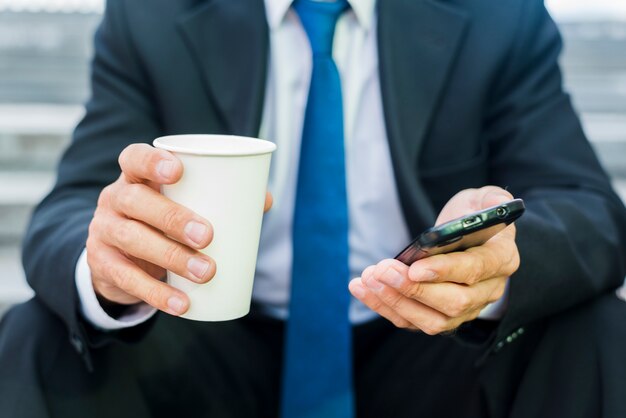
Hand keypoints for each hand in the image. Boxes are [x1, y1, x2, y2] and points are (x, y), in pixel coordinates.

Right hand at [87, 144, 272, 315]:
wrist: (119, 257)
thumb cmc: (161, 221)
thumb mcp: (179, 205)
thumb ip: (218, 198)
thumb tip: (264, 200)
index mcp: (135, 177)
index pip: (134, 158)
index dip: (152, 162)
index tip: (179, 171)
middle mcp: (114, 199)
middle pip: (135, 200)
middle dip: (173, 218)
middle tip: (208, 236)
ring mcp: (103, 231)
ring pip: (132, 239)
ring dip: (171, 257)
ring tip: (206, 272)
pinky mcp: (102, 265)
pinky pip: (126, 279)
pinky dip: (156, 294)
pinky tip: (182, 304)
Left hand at [349, 186, 518, 333]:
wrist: (469, 237)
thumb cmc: (474, 216)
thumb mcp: (484, 199)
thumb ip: (491, 199)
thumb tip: (493, 205)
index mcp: (502, 259)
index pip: (476, 270)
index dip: (445, 270)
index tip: (414, 267)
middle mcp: (487, 291)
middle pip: (453, 302)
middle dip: (413, 289)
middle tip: (383, 270)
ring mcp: (465, 309)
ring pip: (432, 320)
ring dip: (395, 301)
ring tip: (368, 279)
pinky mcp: (440, 316)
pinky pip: (412, 320)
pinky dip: (384, 306)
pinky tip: (362, 288)